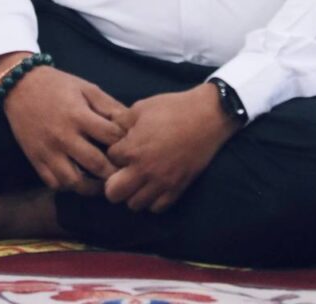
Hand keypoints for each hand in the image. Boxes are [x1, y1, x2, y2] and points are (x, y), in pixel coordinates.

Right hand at [0, 54, 129, 195]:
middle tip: (125, 174)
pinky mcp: (36, 160)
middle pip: (96, 164)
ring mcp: (48, 151)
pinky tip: (79, 179)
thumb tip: (130, 123)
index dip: (125, 142)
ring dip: (92, 186)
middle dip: (114, 171)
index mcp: (79, 115)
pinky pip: (54, 183)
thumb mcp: (86, 88)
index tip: (132, 147)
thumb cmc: (58, 85)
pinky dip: (68, 186)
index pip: (110, 136)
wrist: (20, 86)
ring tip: (102, 182)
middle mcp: (64, 136)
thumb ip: (109, 105)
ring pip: (74, 182)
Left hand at [104, 83, 238, 213]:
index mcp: (132, 149)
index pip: (108, 160)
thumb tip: (112, 129)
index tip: (122, 147)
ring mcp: (161, 182)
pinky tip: (154, 185)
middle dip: (113, 182)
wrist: (207, 116)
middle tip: (123, 171)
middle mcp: (144, 170)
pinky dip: (152, 200)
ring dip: (133, 193)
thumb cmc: (173, 108)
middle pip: (113, 194)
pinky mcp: (178, 188)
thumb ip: (122, 121)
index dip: (114, 152)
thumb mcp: (141, 107)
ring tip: (139, 178)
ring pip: (134, 204)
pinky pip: (157, 208)